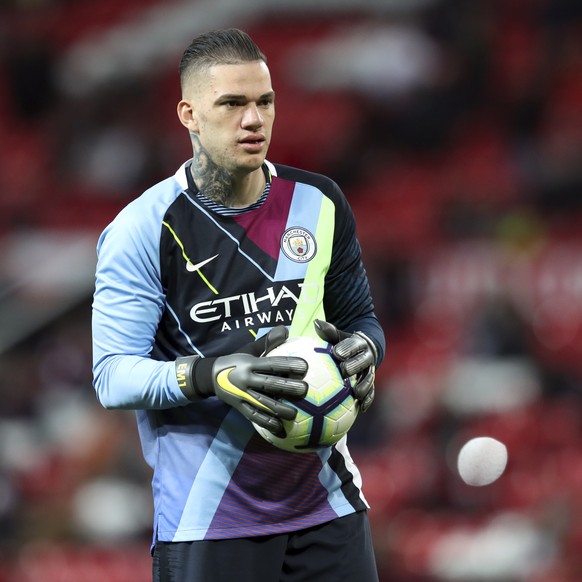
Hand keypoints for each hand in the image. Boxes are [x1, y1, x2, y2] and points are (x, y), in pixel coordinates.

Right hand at [175, 327, 307, 434]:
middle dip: (286, 387)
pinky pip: (253, 416)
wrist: (210, 375)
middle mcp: (246, 379)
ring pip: (262, 403)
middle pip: (268, 384)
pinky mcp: (239, 407)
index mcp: (250, 363)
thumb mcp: (249, 349)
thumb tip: (285, 329)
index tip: (304, 366)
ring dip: (278, 409)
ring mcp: (242, 394)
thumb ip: (267, 342)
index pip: (271, 363)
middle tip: (304, 389)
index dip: (287, 364)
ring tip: (293, 414)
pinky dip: (266, 423)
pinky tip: (279, 429)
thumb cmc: (236, 361)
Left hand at [314, 319, 376, 411]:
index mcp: (359, 344)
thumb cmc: (345, 343)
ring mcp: (370, 371)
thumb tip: (316, 323)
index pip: (354, 344)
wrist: (365, 349)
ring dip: (364, 385)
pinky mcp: (371, 384)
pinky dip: (367, 400)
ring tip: (356, 393)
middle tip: (343, 371)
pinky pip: (371, 392)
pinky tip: (361, 407)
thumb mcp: (338, 336)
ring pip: (369, 378)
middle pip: (362, 361)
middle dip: (354, 366)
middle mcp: (367, 357)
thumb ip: (329, 331)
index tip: (336, 353)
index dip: (347, 348)